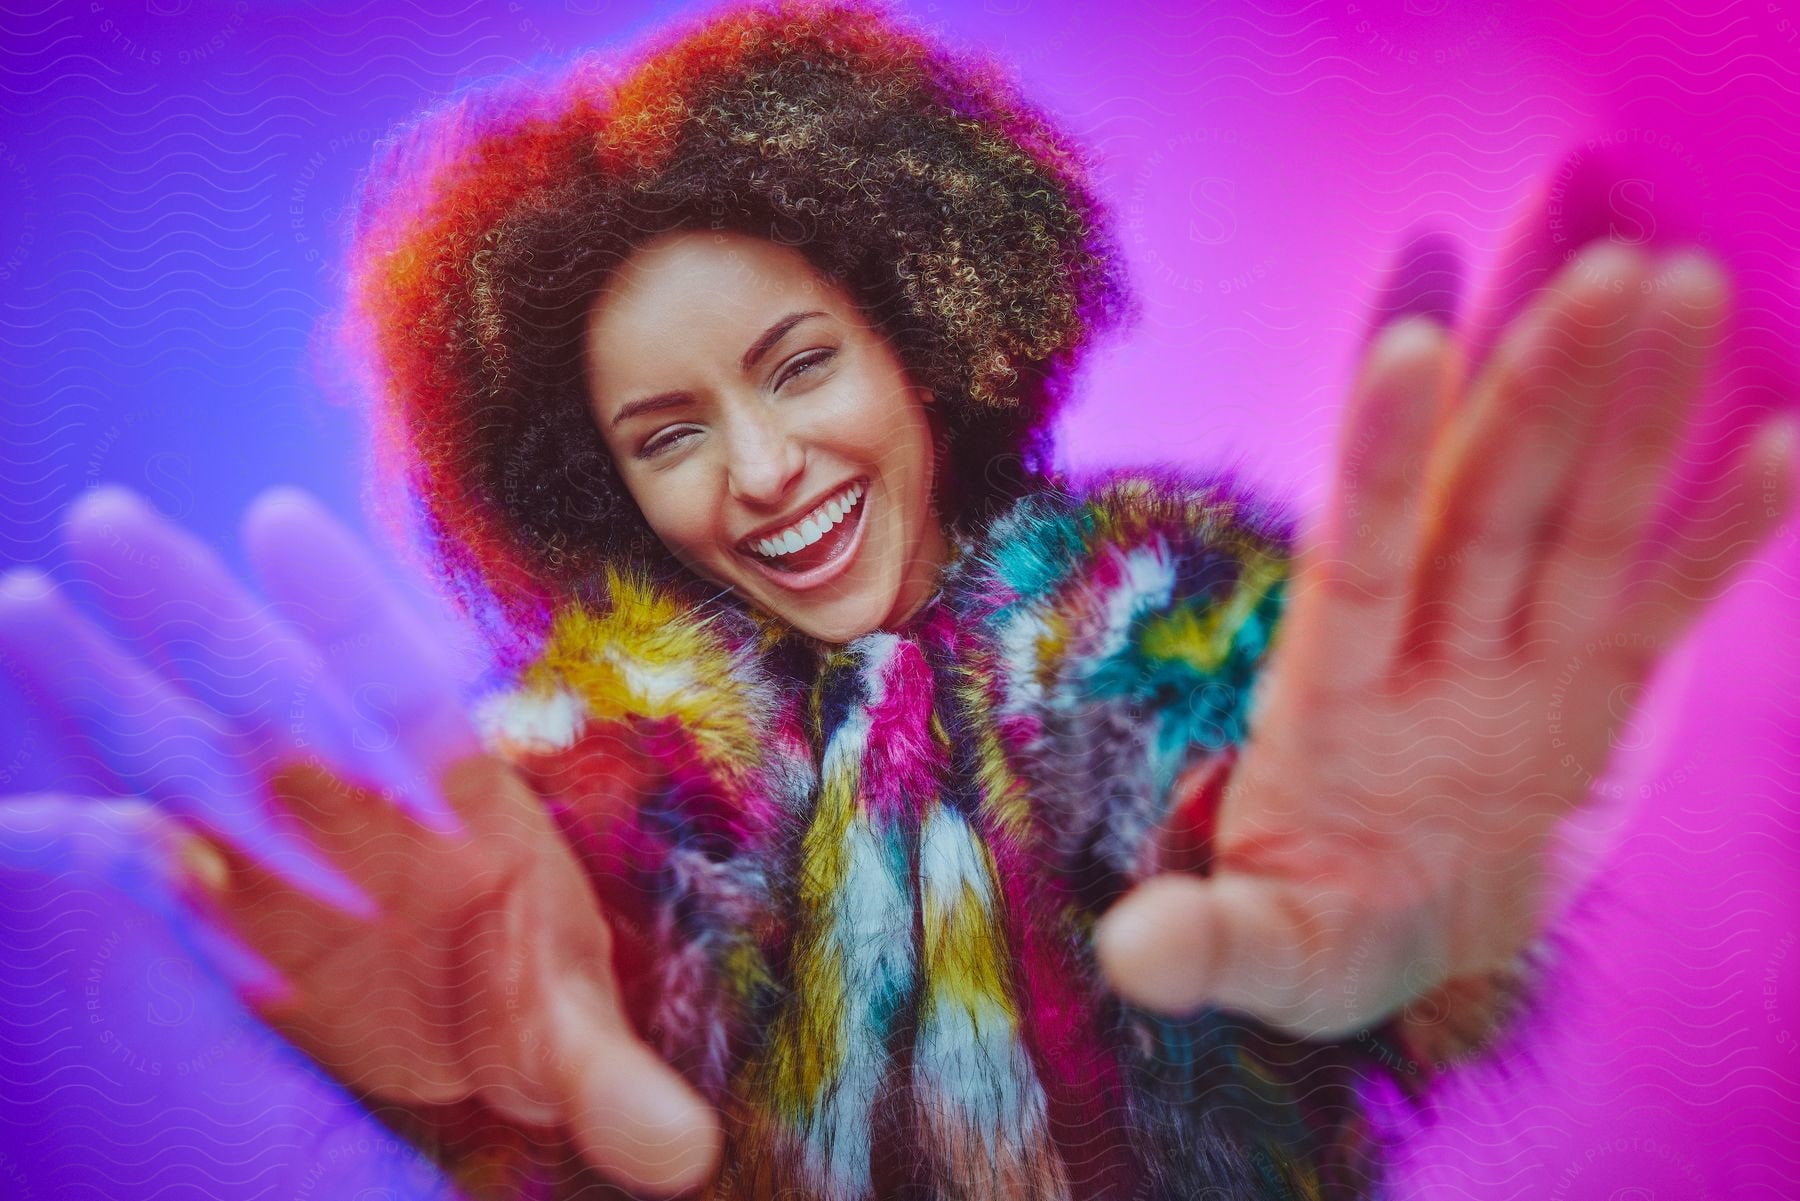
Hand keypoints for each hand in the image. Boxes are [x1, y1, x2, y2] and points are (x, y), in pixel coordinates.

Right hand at [0, 487, 719, 1194]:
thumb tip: (677, 1155)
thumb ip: (612, 1084)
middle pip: (273, 699)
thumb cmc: (540, 1010)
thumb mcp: (576, 1047)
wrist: (492, 1044)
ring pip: (188, 758)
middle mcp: (362, 813)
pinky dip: (78, 848)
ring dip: (106, 689)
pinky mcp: (229, 915)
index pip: (403, 696)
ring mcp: (284, 857)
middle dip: (195, 618)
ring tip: (24, 600)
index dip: (344, 613)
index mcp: (465, 815)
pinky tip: (14, 825)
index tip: (279, 524)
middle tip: (108, 521)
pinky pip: (145, 871)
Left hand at [1095, 240, 1796, 1037]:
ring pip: (1576, 523)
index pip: (1359, 563)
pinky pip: (1661, 603)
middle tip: (1615, 268)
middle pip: (1486, 511)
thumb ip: (1211, 944)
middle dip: (1542, 396)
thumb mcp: (1266, 956)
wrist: (1396, 934)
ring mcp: (1513, 662)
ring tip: (1684, 282)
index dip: (1380, 459)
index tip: (1407, 341)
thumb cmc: (1317, 932)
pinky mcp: (1591, 690)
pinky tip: (1785, 437)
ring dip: (1633, 413)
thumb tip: (1133, 959)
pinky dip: (1721, 534)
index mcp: (1328, 699)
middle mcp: (1423, 654)